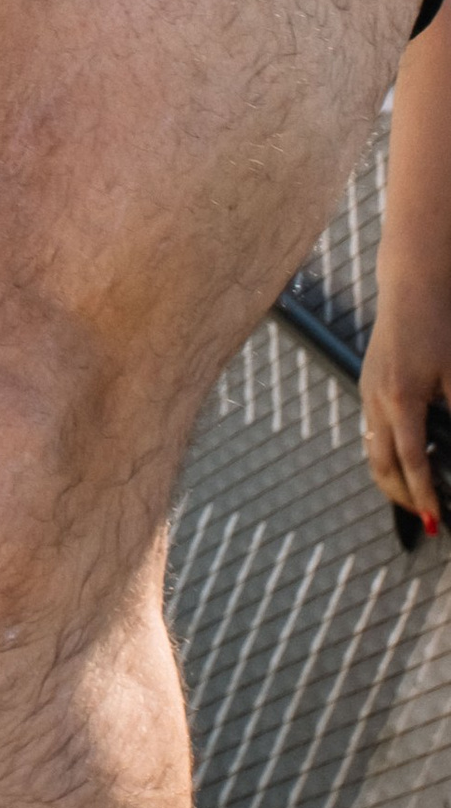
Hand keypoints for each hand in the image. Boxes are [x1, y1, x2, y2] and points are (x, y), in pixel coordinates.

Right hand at [360, 286, 449, 532]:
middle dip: (401, 497)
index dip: (424, 495)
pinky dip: (386, 453)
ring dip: (391, 478)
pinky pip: (371, 430)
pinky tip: (407, 458)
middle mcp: (377, 399)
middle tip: (425, 517)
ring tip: (416, 495)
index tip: (434, 521)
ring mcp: (367, 391)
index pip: (411, 462)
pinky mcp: (367, 383)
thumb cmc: (439, 326)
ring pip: (371, 449)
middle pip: (380, 465)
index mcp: (401, 400)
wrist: (412, 287)